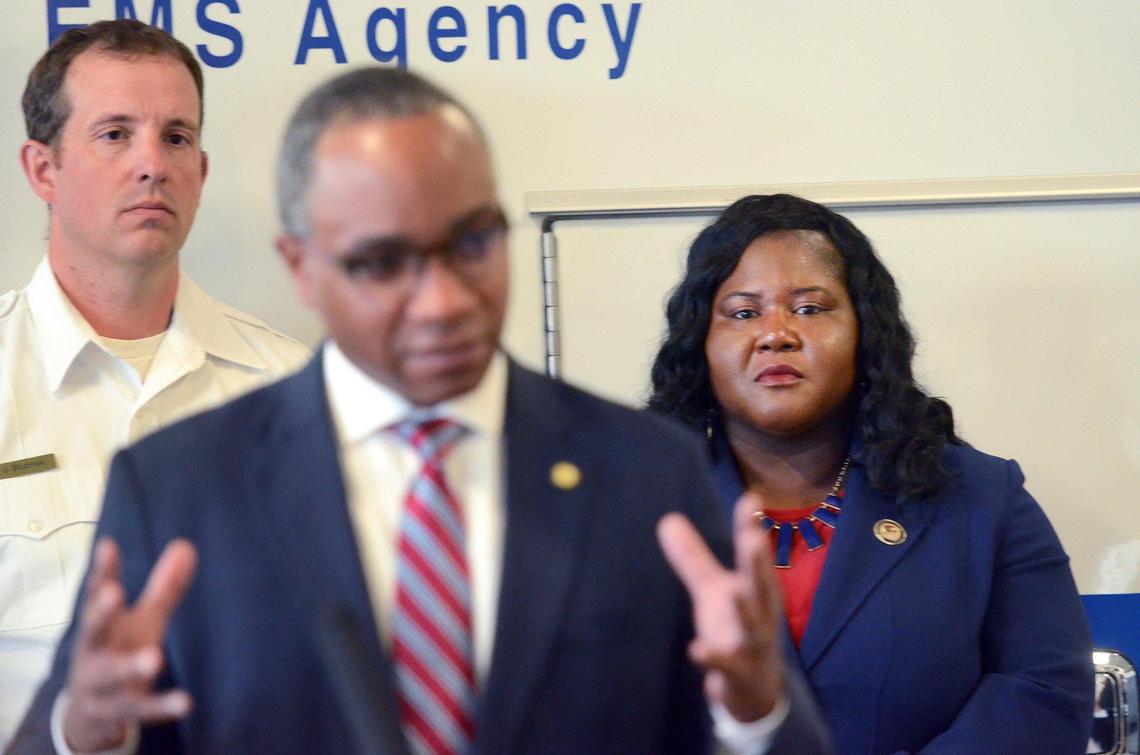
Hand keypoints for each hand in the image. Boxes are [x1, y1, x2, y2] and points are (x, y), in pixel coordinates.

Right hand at [62, 537, 197, 751]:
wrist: (89, 715)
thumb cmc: (118, 653)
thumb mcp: (142, 620)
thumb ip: (163, 587)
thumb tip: (186, 545)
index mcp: (99, 626)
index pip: (97, 594)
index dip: (103, 571)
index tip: (108, 546)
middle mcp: (93, 653)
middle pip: (92, 631)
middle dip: (100, 613)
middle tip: (112, 593)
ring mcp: (100, 686)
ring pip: (111, 675)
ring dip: (129, 666)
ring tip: (155, 658)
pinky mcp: (116, 714)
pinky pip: (139, 710)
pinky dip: (161, 707)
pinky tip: (185, 703)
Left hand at [657, 492, 783, 721]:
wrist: (755, 692)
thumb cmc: (737, 630)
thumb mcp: (713, 592)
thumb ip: (694, 558)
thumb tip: (668, 519)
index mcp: (755, 589)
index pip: (752, 555)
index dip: (750, 527)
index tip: (751, 498)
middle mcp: (759, 614)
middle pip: (760, 585)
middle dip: (757, 561)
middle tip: (753, 536)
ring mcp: (752, 645)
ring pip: (751, 626)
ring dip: (744, 608)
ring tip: (733, 590)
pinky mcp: (738, 674)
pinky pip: (726, 666)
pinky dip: (713, 658)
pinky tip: (696, 649)